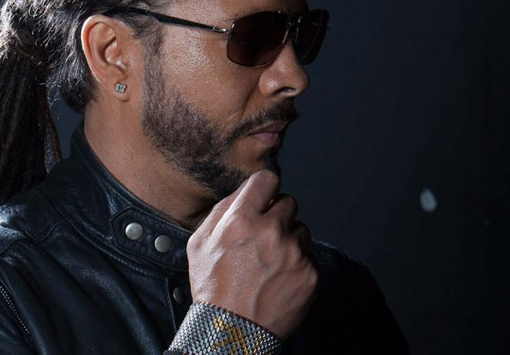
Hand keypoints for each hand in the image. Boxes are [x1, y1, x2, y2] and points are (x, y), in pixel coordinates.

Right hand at [187, 170, 317, 339]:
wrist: (232, 331)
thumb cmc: (212, 287)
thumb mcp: (199, 242)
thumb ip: (222, 210)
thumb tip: (243, 190)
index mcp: (242, 219)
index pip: (268, 179)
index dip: (265, 187)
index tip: (264, 197)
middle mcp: (271, 232)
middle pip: (289, 202)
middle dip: (277, 215)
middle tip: (263, 236)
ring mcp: (294, 253)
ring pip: (301, 230)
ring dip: (289, 240)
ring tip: (269, 262)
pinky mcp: (310, 274)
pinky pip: (308, 257)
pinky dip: (297, 265)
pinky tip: (279, 279)